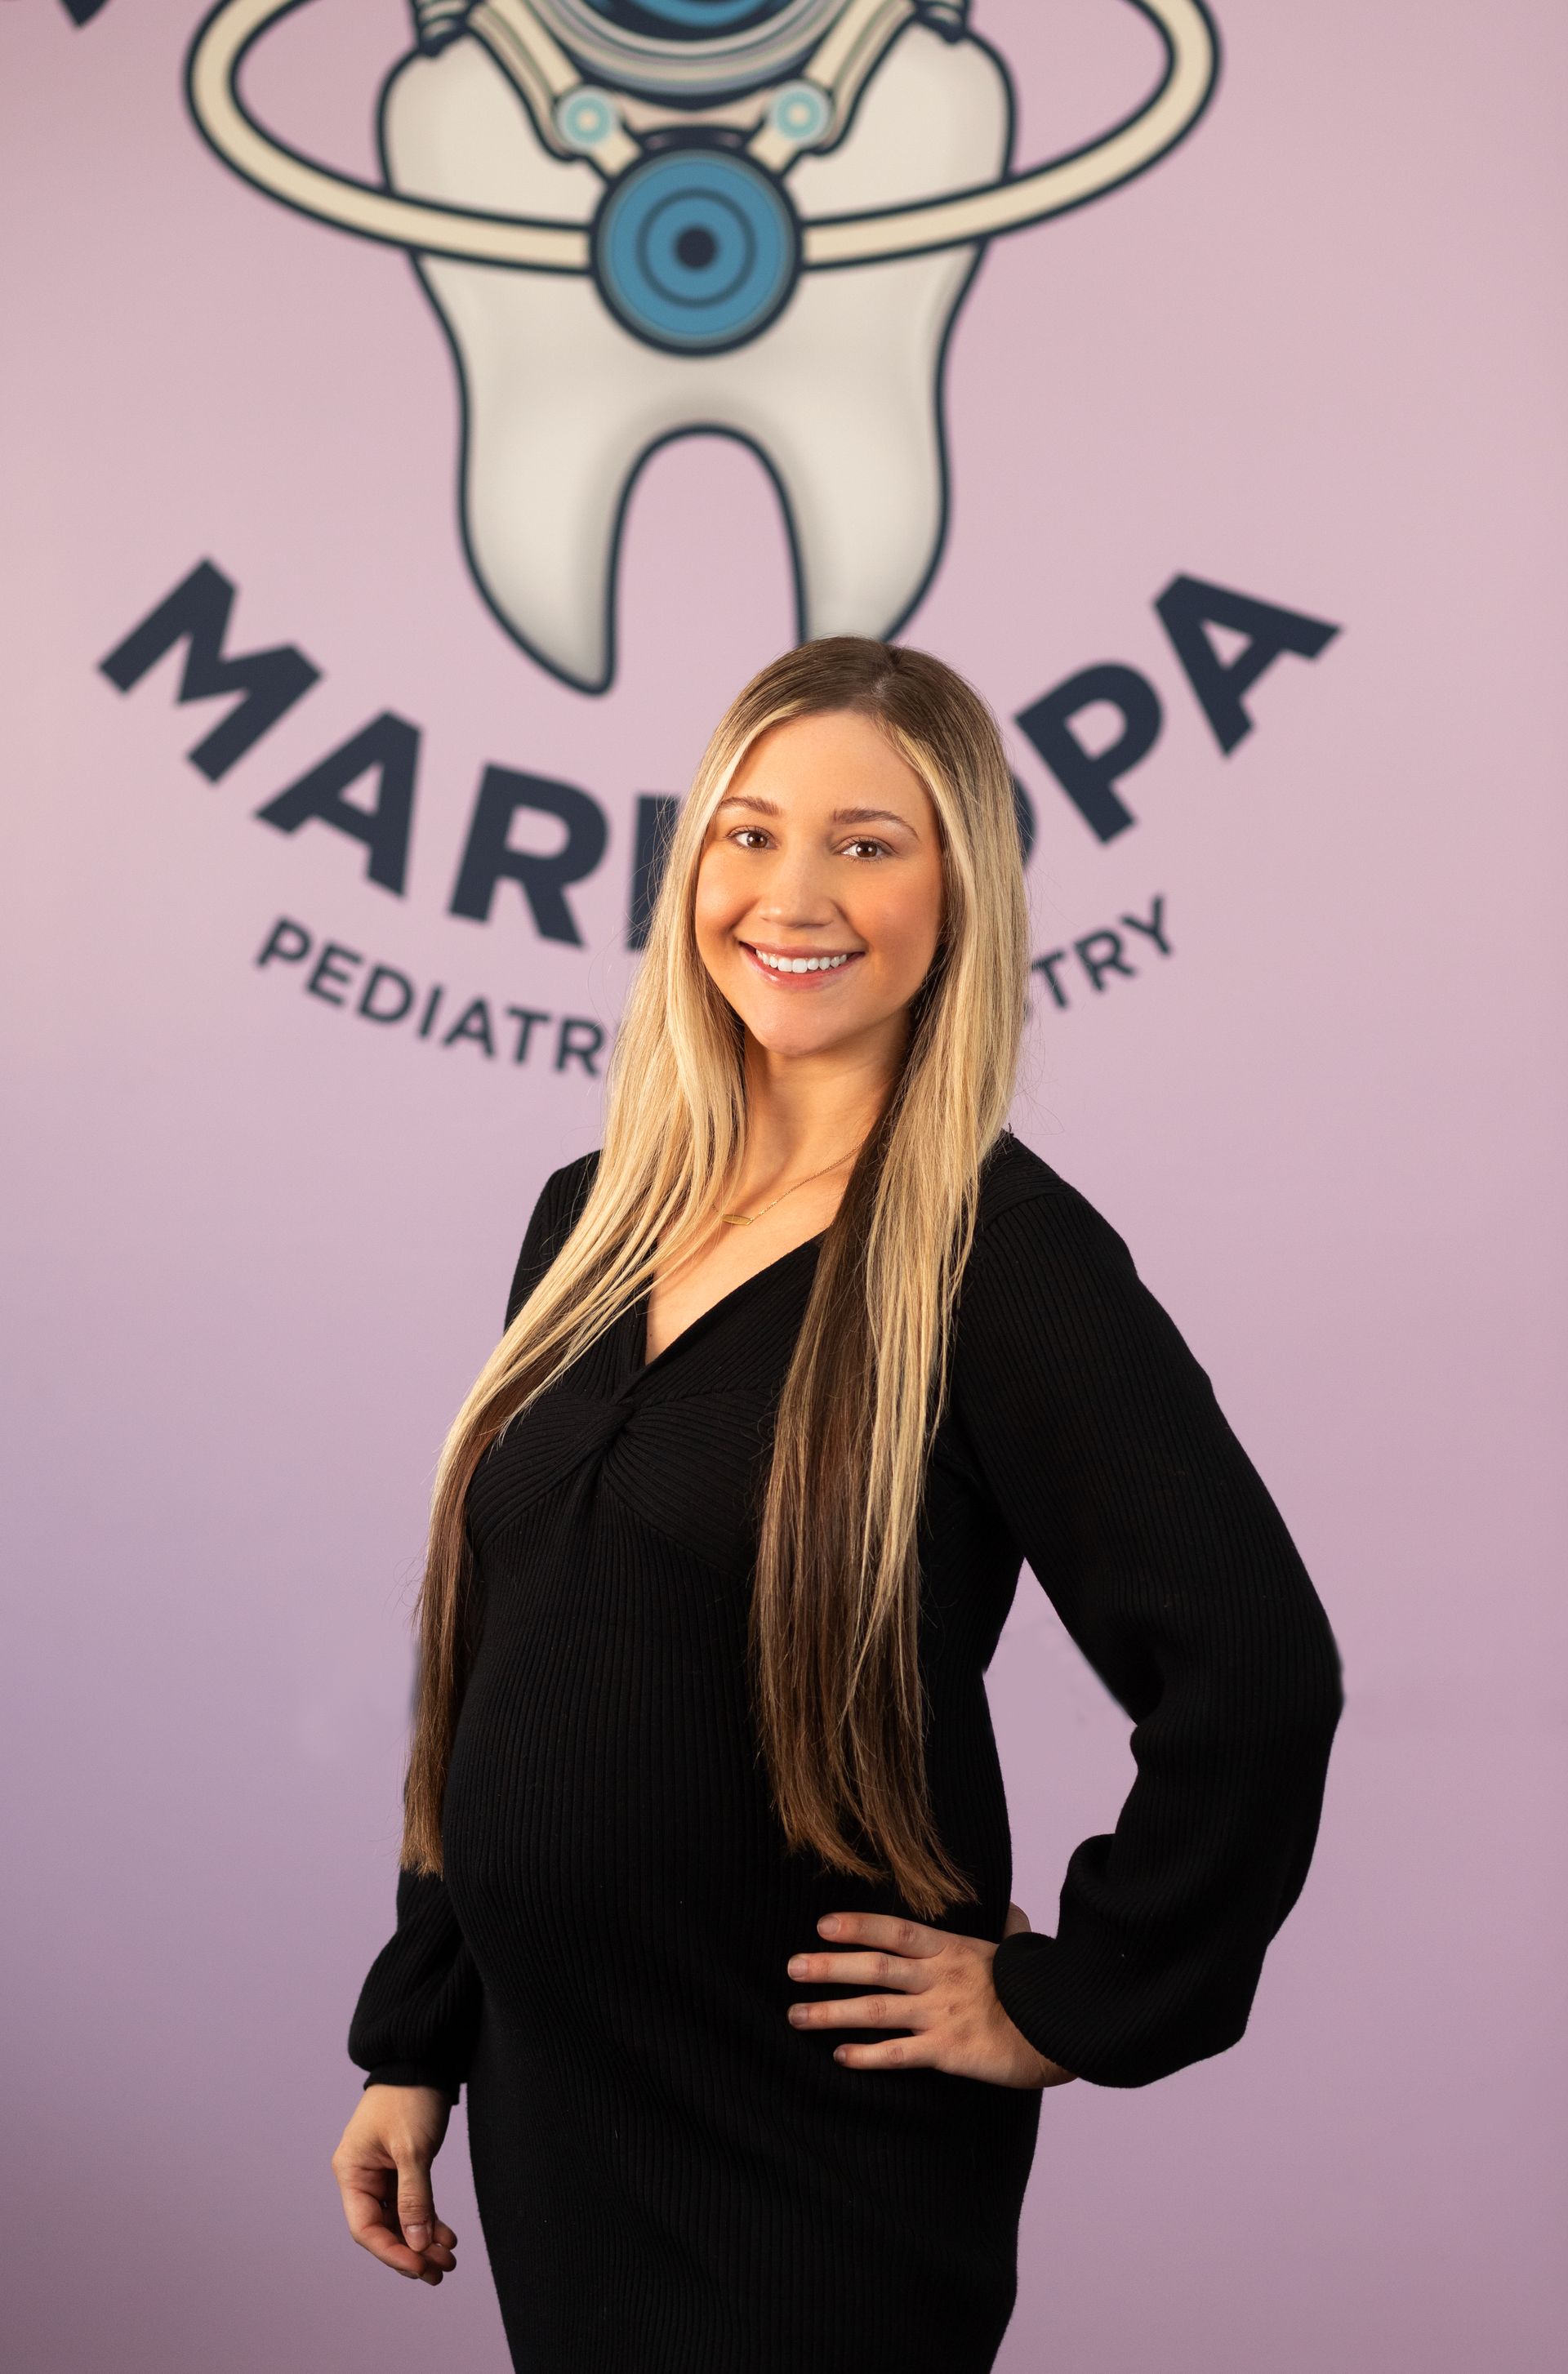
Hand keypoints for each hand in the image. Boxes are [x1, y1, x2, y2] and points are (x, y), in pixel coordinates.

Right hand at [331, 2084, 458, 2284]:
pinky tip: (446, 2236)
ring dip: (422, 2240)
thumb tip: (416, 2244)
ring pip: (399, 2220)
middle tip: (441, 2270)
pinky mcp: (399, 2168)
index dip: (392, 2253)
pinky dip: (427, 2220)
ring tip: (447, 2259)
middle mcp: (361, 2176)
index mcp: (351, 2171)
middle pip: (383, 2229)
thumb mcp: (412, 2149)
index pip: (366, 2227)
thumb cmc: (410, 2097)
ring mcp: (380, 2173)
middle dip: (411, 2251)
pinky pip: (410, 2204)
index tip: (420, 2267)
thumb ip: (414, 2197)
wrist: (423, 2060)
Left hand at [786, 1901, 1077, 2088]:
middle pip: (875, 1967)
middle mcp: (941, 1978)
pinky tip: (840, 2057)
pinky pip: (899, 2054)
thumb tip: (1009, 1910)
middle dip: (829, 1967)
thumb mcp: (1021, 1949)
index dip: (858, 1926)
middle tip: (792, 1968)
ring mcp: (942, 2014)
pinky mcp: (949, 2052)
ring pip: (876, 2010)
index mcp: (954, 1949)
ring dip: (832, 2013)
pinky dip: (867, 2055)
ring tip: (796, 2015)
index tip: (822, 1925)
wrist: (1065, 2028)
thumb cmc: (1041, 1988)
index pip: (896, 1931)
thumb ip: (1007, 1927)